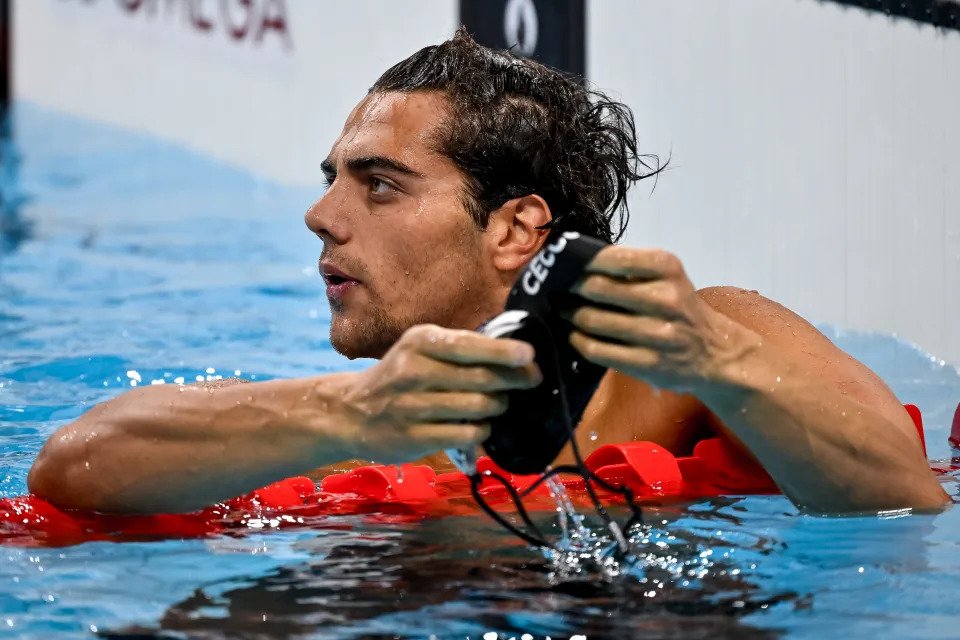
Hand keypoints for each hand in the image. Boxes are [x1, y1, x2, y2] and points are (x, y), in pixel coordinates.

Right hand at [337, 324, 541, 463]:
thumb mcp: (420, 349)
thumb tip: (517, 355)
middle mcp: (414, 370)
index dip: (504, 351)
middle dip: (513, 380)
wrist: (350, 412)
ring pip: (478, 406)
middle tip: (529, 381)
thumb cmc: (399, 376)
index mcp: (420, 342)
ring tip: (497, 403)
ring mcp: (412, 405)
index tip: (529, 355)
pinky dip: (482, 429)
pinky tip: (480, 424)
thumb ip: (460, 348)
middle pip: (482, 377)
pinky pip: (467, 432)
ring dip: (498, 405)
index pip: (470, 345)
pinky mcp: (414, 436)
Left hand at [568, 246, 759, 392]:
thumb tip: (574, 259)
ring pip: (593, 320)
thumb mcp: (665, 277)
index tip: (560, 264)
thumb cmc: (679, 307)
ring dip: (571, 314)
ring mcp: (657, 334)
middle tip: (553, 289)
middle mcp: (665, 298)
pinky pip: (598, 349)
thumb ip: (627, 266)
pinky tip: (575, 335)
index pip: (610, 257)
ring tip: (563, 310)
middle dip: (568, 288)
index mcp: (667, 268)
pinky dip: (579, 340)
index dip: (579, 261)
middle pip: (597, 288)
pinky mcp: (648, 364)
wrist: (714, 352)